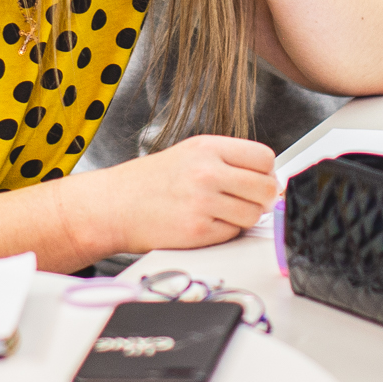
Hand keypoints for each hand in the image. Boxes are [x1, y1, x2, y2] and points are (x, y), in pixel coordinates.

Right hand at [73, 135, 277, 251]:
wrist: (113, 205)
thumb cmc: (150, 182)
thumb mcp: (190, 154)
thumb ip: (228, 162)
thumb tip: (269, 179)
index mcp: (208, 147)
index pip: (264, 157)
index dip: (267, 172)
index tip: (259, 180)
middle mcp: (207, 171)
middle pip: (265, 188)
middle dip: (262, 199)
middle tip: (247, 201)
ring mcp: (203, 202)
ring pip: (253, 214)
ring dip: (243, 218)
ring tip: (220, 212)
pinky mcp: (197, 230)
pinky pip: (232, 234)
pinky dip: (224, 233)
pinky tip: (204, 224)